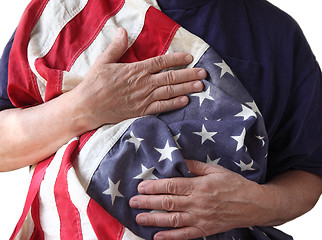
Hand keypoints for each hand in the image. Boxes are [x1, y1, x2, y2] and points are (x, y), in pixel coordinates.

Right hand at [73, 28, 205, 128]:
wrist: (88, 107)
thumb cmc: (95, 83)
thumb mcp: (103, 61)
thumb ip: (116, 47)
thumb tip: (122, 31)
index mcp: (136, 70)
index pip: (161, 62)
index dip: (177, 59)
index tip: (189, 58)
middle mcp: (144, 84)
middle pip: (171, 77)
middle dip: (189, 74)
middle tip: (204, 73)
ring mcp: (144, 98)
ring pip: (170, 92)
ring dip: (186, 88)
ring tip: (200, 86)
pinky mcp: (141, 111)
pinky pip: (161, 107)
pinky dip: (174, 104)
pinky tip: (185, 101)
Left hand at [129, 160, 272, 239]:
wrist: (253, 204)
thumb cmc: (234, 184)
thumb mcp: (216, 169)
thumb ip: (195, 166)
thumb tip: (178, 161)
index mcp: (199, 186)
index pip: (171, 186)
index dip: (154, 187)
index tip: (141, 187)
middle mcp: (198, 203)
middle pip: (168, 203)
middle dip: (148, 202)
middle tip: (132, 202)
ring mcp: (201, 218)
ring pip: (173, 220)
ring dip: (154, 219)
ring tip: (139, 218)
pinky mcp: (205, 230)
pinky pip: (184, 235)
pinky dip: (170, 238)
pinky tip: (157, 237)